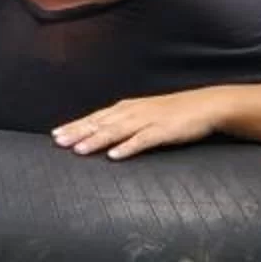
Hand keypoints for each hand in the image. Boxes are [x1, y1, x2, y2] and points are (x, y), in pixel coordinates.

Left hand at [53, 87, 225, 159]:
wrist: (206, 105)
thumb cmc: (173, 112)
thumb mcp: (144, 114)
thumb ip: (125, 123)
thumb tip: (103, 136)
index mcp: (127, 108)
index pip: (95, 118)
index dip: (75, 126)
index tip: (55, 135)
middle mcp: (133, 112)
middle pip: (100, 123)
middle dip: (77, 133)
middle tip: (57, 143)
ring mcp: (148, 121)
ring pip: (116, 131)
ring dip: (96, 140)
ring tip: (78, 150)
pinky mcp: (164, 131)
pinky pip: (143, 140)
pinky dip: (127, 147)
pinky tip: (114, 156)